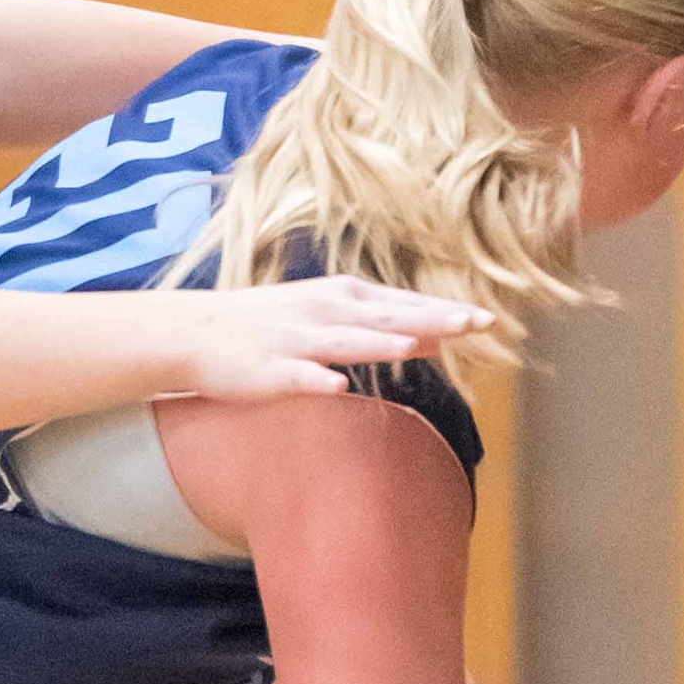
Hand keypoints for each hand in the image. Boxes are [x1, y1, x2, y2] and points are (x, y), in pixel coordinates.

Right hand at [174, 274, 479, 401]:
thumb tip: (433, 339)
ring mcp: (297, 340)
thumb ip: (379, 328)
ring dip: (385, 342)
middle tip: (480, 322)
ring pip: (348, 340)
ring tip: (423, 344)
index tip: (490, 319)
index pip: (404, 305)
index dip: (445, 311)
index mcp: (342, 297)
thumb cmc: (265, 326)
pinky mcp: (269, 369)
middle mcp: (325, 311)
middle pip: (389, 317)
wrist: (193, 332)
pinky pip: (298, 376)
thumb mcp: (326, 316)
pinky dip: (318, 379)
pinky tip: (339, 386)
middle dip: (434, 319)